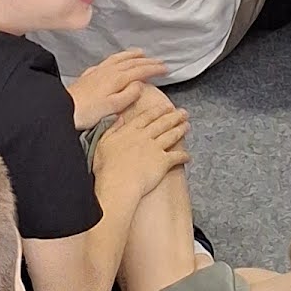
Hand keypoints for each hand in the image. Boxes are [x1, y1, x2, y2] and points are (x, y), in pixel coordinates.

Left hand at [68, 48, 166, 127]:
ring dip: (132, 55)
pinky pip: (107, 61)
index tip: (166, 69)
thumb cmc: (88, 111)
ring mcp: (98, 71)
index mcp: (117, 79)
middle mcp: (109, 71)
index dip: (154, 68)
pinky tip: (114, 61)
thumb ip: (129, 94)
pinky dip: (116, 58)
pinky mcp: (89, 75)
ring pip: (119, 58)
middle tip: (159, 61)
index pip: (140, 70)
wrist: (63, 108)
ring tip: (141, 53)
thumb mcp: (113, 106)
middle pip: (131, 62)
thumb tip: (140, 84)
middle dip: (147, 61)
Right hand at [91, 89, 189, 204]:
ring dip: (181, 130)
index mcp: (130, 131)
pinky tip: (188, 156)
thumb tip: (119, 119)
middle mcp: (144, 136)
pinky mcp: (163, 162)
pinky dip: (184, 156)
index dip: (158, 110)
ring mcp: (155, 148)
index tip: (166, 106)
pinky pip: (176, 157)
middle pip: (163, 123)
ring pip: (171, 136)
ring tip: (187, 126)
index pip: (147, 116)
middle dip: (174, 116)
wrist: (118, 184)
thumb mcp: (102, 143)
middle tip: (183, 113)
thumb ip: (112, 129)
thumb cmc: (107, 168)